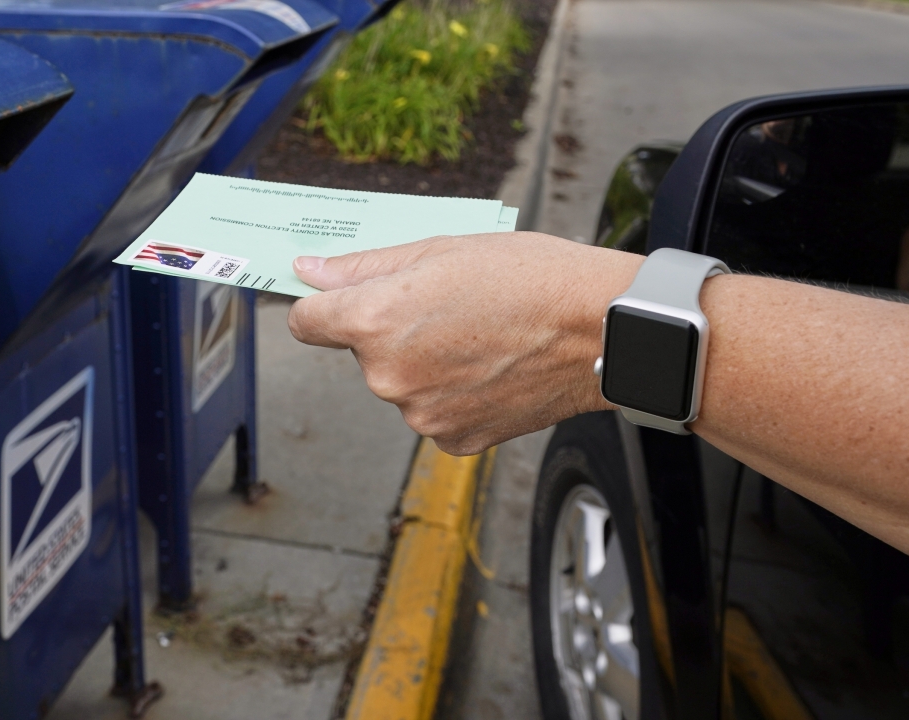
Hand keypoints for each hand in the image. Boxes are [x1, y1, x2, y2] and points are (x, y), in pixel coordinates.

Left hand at [287, 232, 642, 454]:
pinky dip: (453, 392)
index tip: (340, 300)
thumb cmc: (531, 278)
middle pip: (362, 352)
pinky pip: (434, 410)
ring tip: (480, 337)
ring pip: (401, 382)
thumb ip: (364, 267)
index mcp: (375, 322)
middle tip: (449, 308)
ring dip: (425, 363)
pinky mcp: (453, 439)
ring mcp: (420, 414)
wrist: (601, 331)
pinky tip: (491, 368)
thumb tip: (309, 272)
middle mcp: (387, 377)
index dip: (324, 305)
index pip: (307, 322)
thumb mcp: (440, 249)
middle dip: (392, 330)